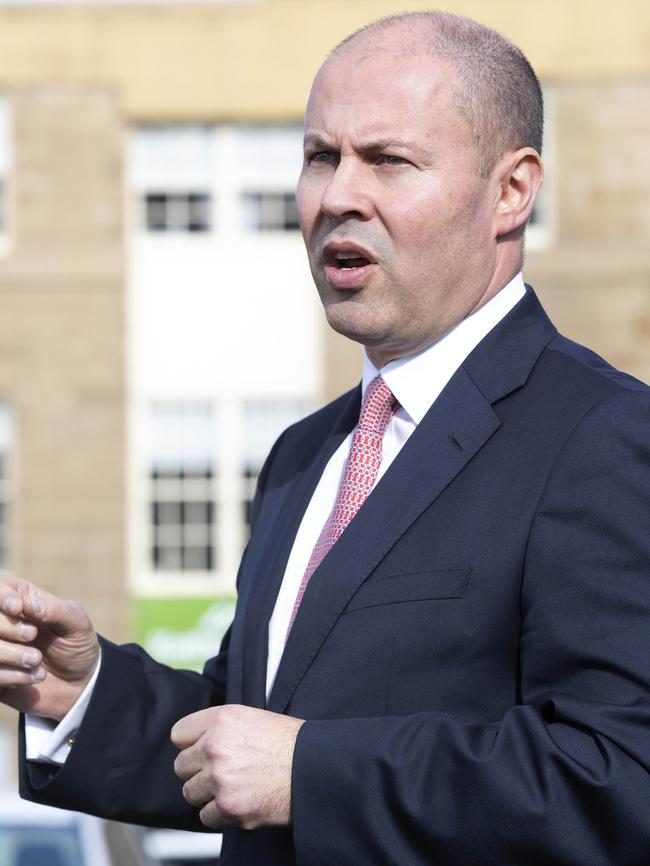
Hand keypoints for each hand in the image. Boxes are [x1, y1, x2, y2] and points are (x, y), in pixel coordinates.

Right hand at [0, 576, 99, 719]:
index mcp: (20, 598)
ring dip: (11, 655)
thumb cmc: (76, 644)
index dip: (2, 596)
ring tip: (37, 660)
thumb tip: (26, 603)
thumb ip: (54, 610)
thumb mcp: (76, 623)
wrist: (78, 683)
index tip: (16, 607)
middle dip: (8, 627)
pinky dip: (11, 676)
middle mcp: (3, 621)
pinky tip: (33, 676)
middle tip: (32, 635)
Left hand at [172, 704, 304, 829]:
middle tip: (221, 772)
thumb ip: (220, 727)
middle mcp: (215, 746)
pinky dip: (220, 814)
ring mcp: (220, 778)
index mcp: (221, 719)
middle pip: (181, 766)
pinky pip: (205, 816)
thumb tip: (197, 741)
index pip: (179, 734)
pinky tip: (239, 801)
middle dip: (198, 771)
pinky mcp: (228, 807)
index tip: (201, 750)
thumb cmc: (289, 743)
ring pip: (190, 792)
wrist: (313, 769)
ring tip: (232, 787)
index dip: (191, 744)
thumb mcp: (252, 718)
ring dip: (207, 794)